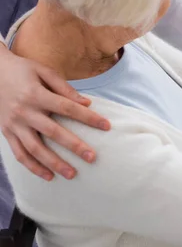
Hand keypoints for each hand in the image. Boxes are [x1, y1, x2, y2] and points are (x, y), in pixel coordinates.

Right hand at [0, 45, 109, 180]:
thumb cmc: (22, 70)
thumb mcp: (43, 71)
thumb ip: (64, 87)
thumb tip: (86, 103)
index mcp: (36, 95)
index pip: (67, 108)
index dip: (88, 118)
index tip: (106, 126)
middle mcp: (24, 112)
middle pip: (53, 132)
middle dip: (74, 146)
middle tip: (92, 158)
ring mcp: (13, 125)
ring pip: (35, 149)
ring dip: (54, 163)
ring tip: (72, 174)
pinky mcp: (6, 133)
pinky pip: (19, 154)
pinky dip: (33, 167)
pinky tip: (48, 176)